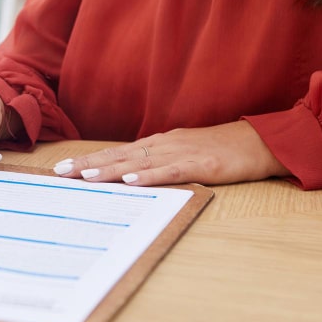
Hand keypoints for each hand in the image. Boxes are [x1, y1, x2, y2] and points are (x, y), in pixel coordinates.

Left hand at [52, 121, 289, 186]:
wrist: (261, 141)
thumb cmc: (222, 150)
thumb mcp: (184, 154)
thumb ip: (159, 163)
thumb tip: (132, 175)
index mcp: (158, 144)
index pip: (116, 152)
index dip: (89, 160)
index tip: (63, 168)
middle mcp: (163, 145)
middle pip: (119, 154)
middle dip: (88, 164)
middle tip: (60, 173)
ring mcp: (181, 153)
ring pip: (138, 162)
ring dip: (110, 169)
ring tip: (85, 176)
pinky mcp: (200, 164)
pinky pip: (170, 171)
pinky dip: (149, 176)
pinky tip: (132, 180)